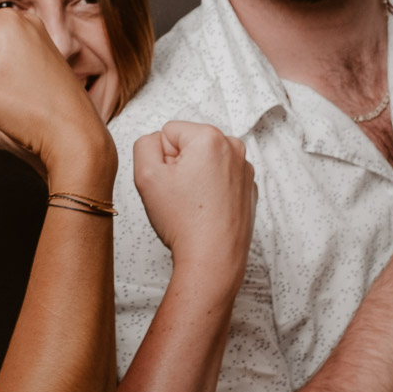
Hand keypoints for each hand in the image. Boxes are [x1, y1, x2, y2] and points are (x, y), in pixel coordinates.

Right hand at [0, 10, 114, 183]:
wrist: (76, 138)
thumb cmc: (34, 113)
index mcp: (5, 20)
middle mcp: (22, 19)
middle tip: (7, 96)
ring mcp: (35, 35)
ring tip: (18, 98)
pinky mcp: (42, 52)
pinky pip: (5, 65)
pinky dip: (7, 84)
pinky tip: (26, 96)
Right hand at [133, 122, 253, 285]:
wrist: (213, 259)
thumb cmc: (184, 222)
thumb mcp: (145, 175)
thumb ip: (144, 144)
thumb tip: (156, 140)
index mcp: (210, 138)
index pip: (168, 132)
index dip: (161, 158)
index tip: (170, 182)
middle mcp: (233, 148)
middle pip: (188, 145)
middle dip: (179, 166)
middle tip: (179, 195)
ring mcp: (244, 169)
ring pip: (204, 163)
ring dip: (194, 178)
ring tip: (193, 204)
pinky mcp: (248, 188)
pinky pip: (219, 179)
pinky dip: (211, 190)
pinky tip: (207, 211)